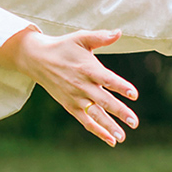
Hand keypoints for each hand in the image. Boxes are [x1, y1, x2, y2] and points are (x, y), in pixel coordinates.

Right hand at [0, 27, 138, 145]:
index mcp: (87, 68)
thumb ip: (101, 37)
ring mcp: (75, 98)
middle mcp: (82, 85)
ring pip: (94, 115)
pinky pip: (85, 121)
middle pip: (103, 101)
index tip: (134, 94)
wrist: (37, 59)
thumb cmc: (64, 46)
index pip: (107, 79)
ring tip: (122, 137)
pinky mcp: (70, 106)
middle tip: (135, 122)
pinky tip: (111, 139)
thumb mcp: (81, 37)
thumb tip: (120, 32)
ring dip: (109, 126)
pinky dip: (97, 130)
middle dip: (120, 112)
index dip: (120, 86)